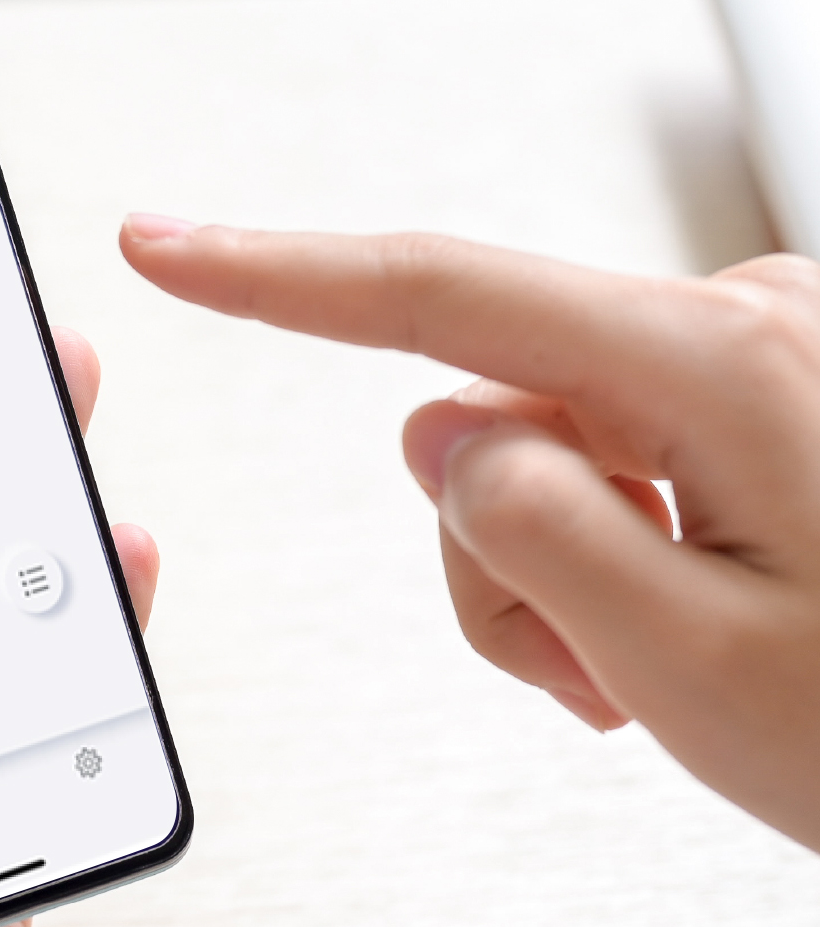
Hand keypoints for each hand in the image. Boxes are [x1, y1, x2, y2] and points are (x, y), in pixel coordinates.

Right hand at [121, 215, 819, 852]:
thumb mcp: (691, 666)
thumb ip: (525, 530)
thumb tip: (441, 433)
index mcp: (726, 364)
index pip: (440, 294)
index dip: (277, 274)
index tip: (169, 245)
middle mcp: (756, 324)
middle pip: (497, 407)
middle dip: (501, 550)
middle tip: (596, 682)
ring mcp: (779, 355)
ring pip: (561, 447)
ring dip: (573, 570)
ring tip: (671, 672)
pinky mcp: (789, 393)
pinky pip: (634, 455)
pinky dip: (630, 550)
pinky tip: (712, 626)